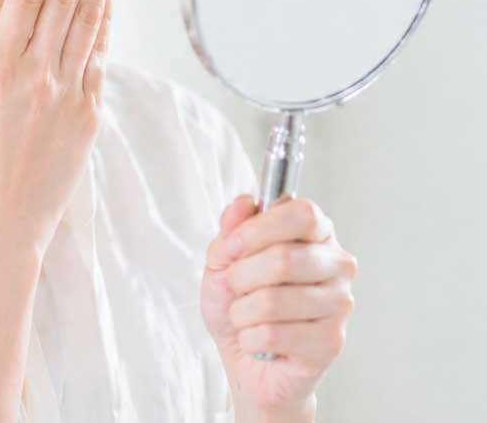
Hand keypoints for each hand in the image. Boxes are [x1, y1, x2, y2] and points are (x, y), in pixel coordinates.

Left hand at [200, 194, 357, 415]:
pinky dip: (249, 337)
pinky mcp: (331, 342)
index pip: (303, 214)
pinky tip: (256, 340)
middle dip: (241, 275)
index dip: (260, 228)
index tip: (232, 245)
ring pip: (274, 300)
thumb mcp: (222, 258)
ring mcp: (339, 304)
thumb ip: (231, 229)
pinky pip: (274, 334)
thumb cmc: (238, 301)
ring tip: (244, 315)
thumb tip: (245, 202)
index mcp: (316, 233)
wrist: (244, 358)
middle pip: (284, 258)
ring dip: (242, 310)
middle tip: (233, 286)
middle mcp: (337, 264)